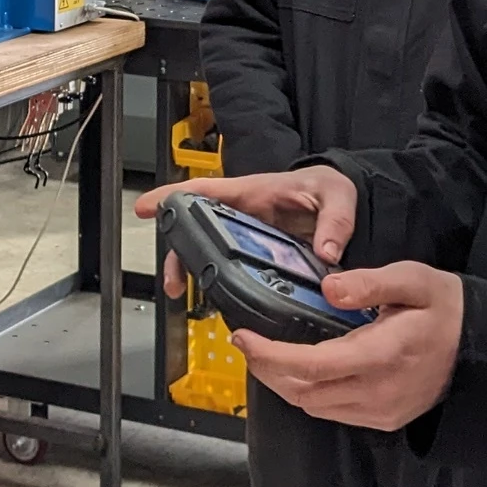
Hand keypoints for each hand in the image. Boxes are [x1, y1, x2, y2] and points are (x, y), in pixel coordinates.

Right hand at [134, 165, 359, 298]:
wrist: (340, 200)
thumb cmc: (330, 187)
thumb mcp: (336, 195)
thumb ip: (334, 221)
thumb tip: (325, 252)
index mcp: (253, 192)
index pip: (206, 191)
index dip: (172, 197)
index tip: (146, 207)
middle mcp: (243, 213)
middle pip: (197, 228)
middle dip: (177, 251)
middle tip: (172, 279)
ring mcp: (248, 234)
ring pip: (209, 250)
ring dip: (192, 269)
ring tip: (182, 293)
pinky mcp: (260, 254)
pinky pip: (231, 266)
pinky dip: (218, 281)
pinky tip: (214, 299)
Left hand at [233, 261, 465, 431]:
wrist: (481, 348)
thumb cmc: (445, 308)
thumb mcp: (413, 280)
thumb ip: (369, 283)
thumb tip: (327, 288)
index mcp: (381, 355)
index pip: (310, 365)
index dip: (270, 356)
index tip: (243, 337)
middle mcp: (376, 392)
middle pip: (303, 392)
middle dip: (268, 369)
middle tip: (249, 342)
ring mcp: (380, 412)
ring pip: (314, 407)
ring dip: (285, 383)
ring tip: (268, 354)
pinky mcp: (384, 420)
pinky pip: (332, 412)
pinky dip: (309, 393)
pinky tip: (303, 370)